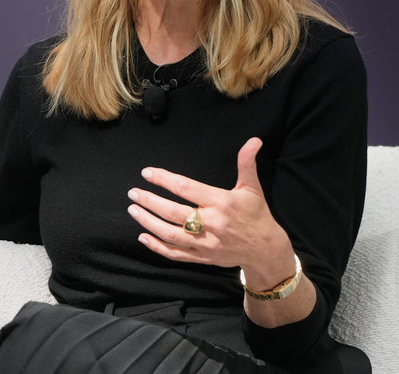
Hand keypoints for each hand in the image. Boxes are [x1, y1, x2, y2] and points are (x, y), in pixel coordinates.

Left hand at [127, 137, 295, 285]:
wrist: (265, 250)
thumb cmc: (256, 215)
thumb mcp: (253, 188)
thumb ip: (247, 164)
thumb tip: (254, 140)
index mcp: (222, 202)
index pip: (186, 188)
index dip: (164, 179)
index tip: (147, 173)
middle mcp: (212, 224)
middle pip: (173, 212)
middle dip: (150, 201)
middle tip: (133, 193)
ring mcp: (206, 244)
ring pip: (171, 234)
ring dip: (149, 223)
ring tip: (133, 210)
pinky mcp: (203, 258)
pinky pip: (176, 254)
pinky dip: (157, 247)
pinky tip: (142, 237)